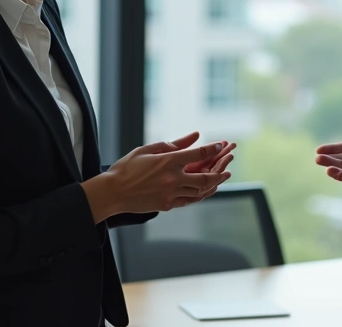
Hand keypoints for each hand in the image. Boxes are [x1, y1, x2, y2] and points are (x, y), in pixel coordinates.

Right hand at [106, 132, 231, 213]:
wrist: (112, 192)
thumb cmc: (128, 167)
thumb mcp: (149, 149)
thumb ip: (174, 143)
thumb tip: (195, 135)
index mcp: (167, 162)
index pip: (197, 154)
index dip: (212, 149)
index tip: (221, 144)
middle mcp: (172, 179)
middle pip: (205, 177)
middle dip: (220, 171)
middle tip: (229, 166)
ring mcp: (171, 194)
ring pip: (200, 191)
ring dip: (213, 184)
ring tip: (222, 177)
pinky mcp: (167, 205)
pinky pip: (190, 200)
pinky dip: (200, 194)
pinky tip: (205, 189)